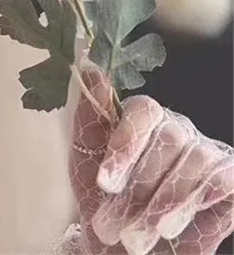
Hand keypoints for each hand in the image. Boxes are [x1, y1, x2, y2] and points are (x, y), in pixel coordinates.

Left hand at [69, 62, 233, 254]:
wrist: (123, 248)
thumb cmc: (104, 201)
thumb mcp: (85, 161)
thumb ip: (89, 116)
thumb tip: (89, 68)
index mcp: (142, 118)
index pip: (145, 111)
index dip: (125, 145)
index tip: (105, 184)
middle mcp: (179, 129)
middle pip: (170, 140)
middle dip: (140, 186)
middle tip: (115, 224)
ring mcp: (207, 154)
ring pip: (196, 165)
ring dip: (163, 206)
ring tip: (136, 237)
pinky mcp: (229, 182)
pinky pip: (224, 184)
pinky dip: (198, 209)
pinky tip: (174, 230)